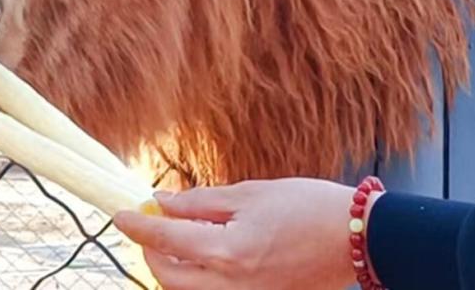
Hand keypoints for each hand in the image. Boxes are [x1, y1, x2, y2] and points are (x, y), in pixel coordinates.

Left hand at [114, 178, 380, 289]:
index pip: (166, 239)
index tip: (120, 213)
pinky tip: (200, 254)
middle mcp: (232, 285)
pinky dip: (197, 278)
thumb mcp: (247, 193)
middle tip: (147, 224)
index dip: (138, 225)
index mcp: (227, 251)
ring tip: (171, 238)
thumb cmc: (303, 205)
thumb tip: (162, 200)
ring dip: (171, 268)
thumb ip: (200, 201)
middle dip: (151, 252)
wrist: (354, 237)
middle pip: (169, 277)